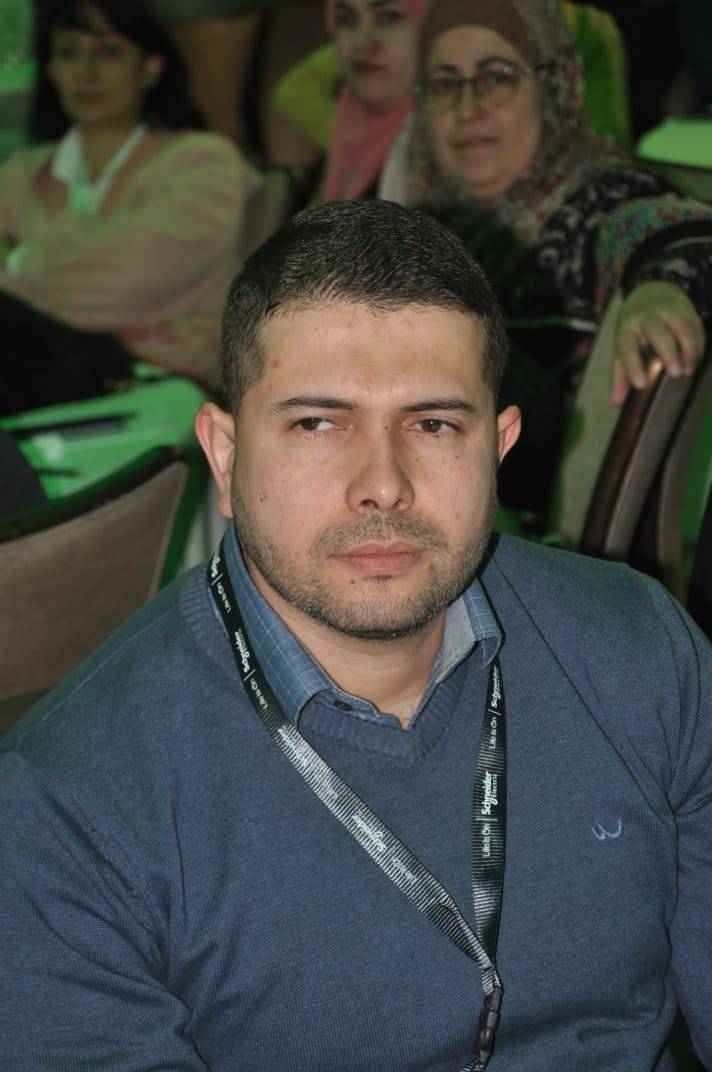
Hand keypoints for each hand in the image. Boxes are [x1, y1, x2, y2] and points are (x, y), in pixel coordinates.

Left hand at [612, 281, 704, 404]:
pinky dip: (698, 344)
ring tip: (688, 369)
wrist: (651, 291)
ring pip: (682, 326)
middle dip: (668, 352)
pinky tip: (695, 360)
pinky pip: (695, 325)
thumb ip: (621, 374)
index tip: (641, 384)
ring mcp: (668, 309)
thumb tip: (616, 403)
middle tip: (675, 374)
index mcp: (627, 327)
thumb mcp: (623, 346)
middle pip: (656, 330)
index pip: (626, 345)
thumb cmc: (635, 328)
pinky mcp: (686, 308)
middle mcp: (646, 316)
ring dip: (689, 349)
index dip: (632, 365)